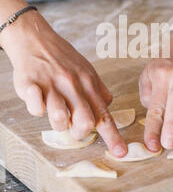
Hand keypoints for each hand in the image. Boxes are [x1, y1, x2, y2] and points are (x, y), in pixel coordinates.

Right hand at [0, 10, 126, 156]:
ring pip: (60, 120)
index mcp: (89, 83)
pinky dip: (36, 109)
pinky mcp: (31, 85)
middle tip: (72, 125)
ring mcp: (52, 85)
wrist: (35, 38)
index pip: (104, 115)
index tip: (121, 153)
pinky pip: (35, 109)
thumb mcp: (86, 69)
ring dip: (57, 122)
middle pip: (85, 123)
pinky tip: (38, 97)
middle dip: (80, 133)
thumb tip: (108, 106)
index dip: (113, 137)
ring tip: (54, 109)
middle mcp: (73, 85)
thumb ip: (98, 90)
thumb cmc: (62, 57)